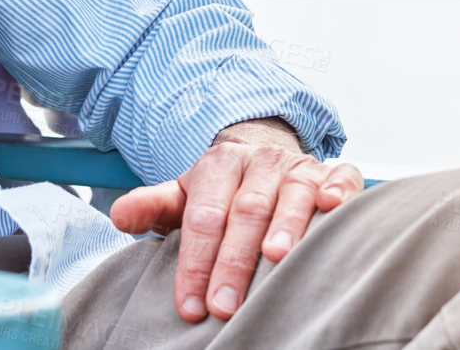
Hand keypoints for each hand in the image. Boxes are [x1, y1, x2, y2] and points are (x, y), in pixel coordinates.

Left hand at [109, 119, 362, 322]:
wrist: (262, 154)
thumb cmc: (222, 191)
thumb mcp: (184, 195)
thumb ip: (151, 207)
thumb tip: (117, 216)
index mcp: (219, 165)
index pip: (203, 216)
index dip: (195, 262)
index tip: (190, 305)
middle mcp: (260, 162)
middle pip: (246, 211)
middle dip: (234, 261)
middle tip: (224, 306)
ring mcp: (299, 166)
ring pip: (293, 194)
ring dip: (286, 226)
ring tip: (276, 260)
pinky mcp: (332, 172)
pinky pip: (342, 175)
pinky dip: (340, 190)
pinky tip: (333, 207)